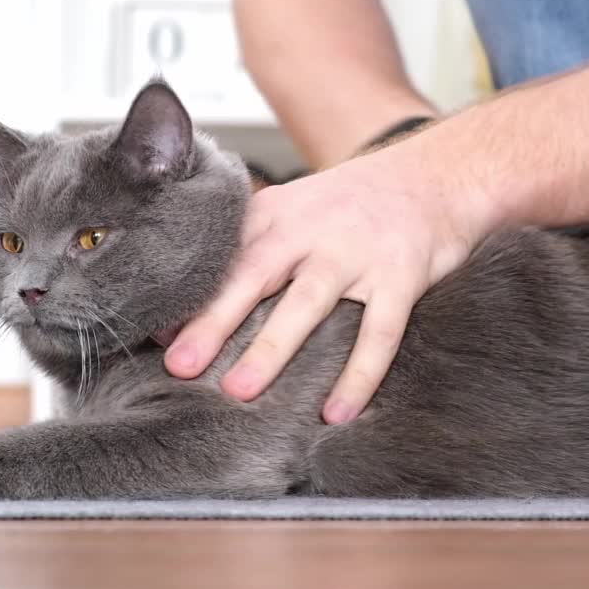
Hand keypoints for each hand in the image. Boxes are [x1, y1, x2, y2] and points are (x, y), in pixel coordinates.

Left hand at [164, 137, 491, 422]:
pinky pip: (379, 332)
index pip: (222, 259)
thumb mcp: (295, 212)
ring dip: (273, 349)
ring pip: (308, 304)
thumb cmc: (353, 206)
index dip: (187, 298)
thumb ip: (248, 253)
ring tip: (241, 391)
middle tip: (179, 366)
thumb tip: (185, 317)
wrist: (437, 176)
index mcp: (276, 216)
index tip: (151, 336)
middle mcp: (311, 231)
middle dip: (213, 322)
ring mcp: (357, 253)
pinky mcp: (401, 276)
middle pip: (253, 277)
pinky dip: (359, 374)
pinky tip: (337, 412)